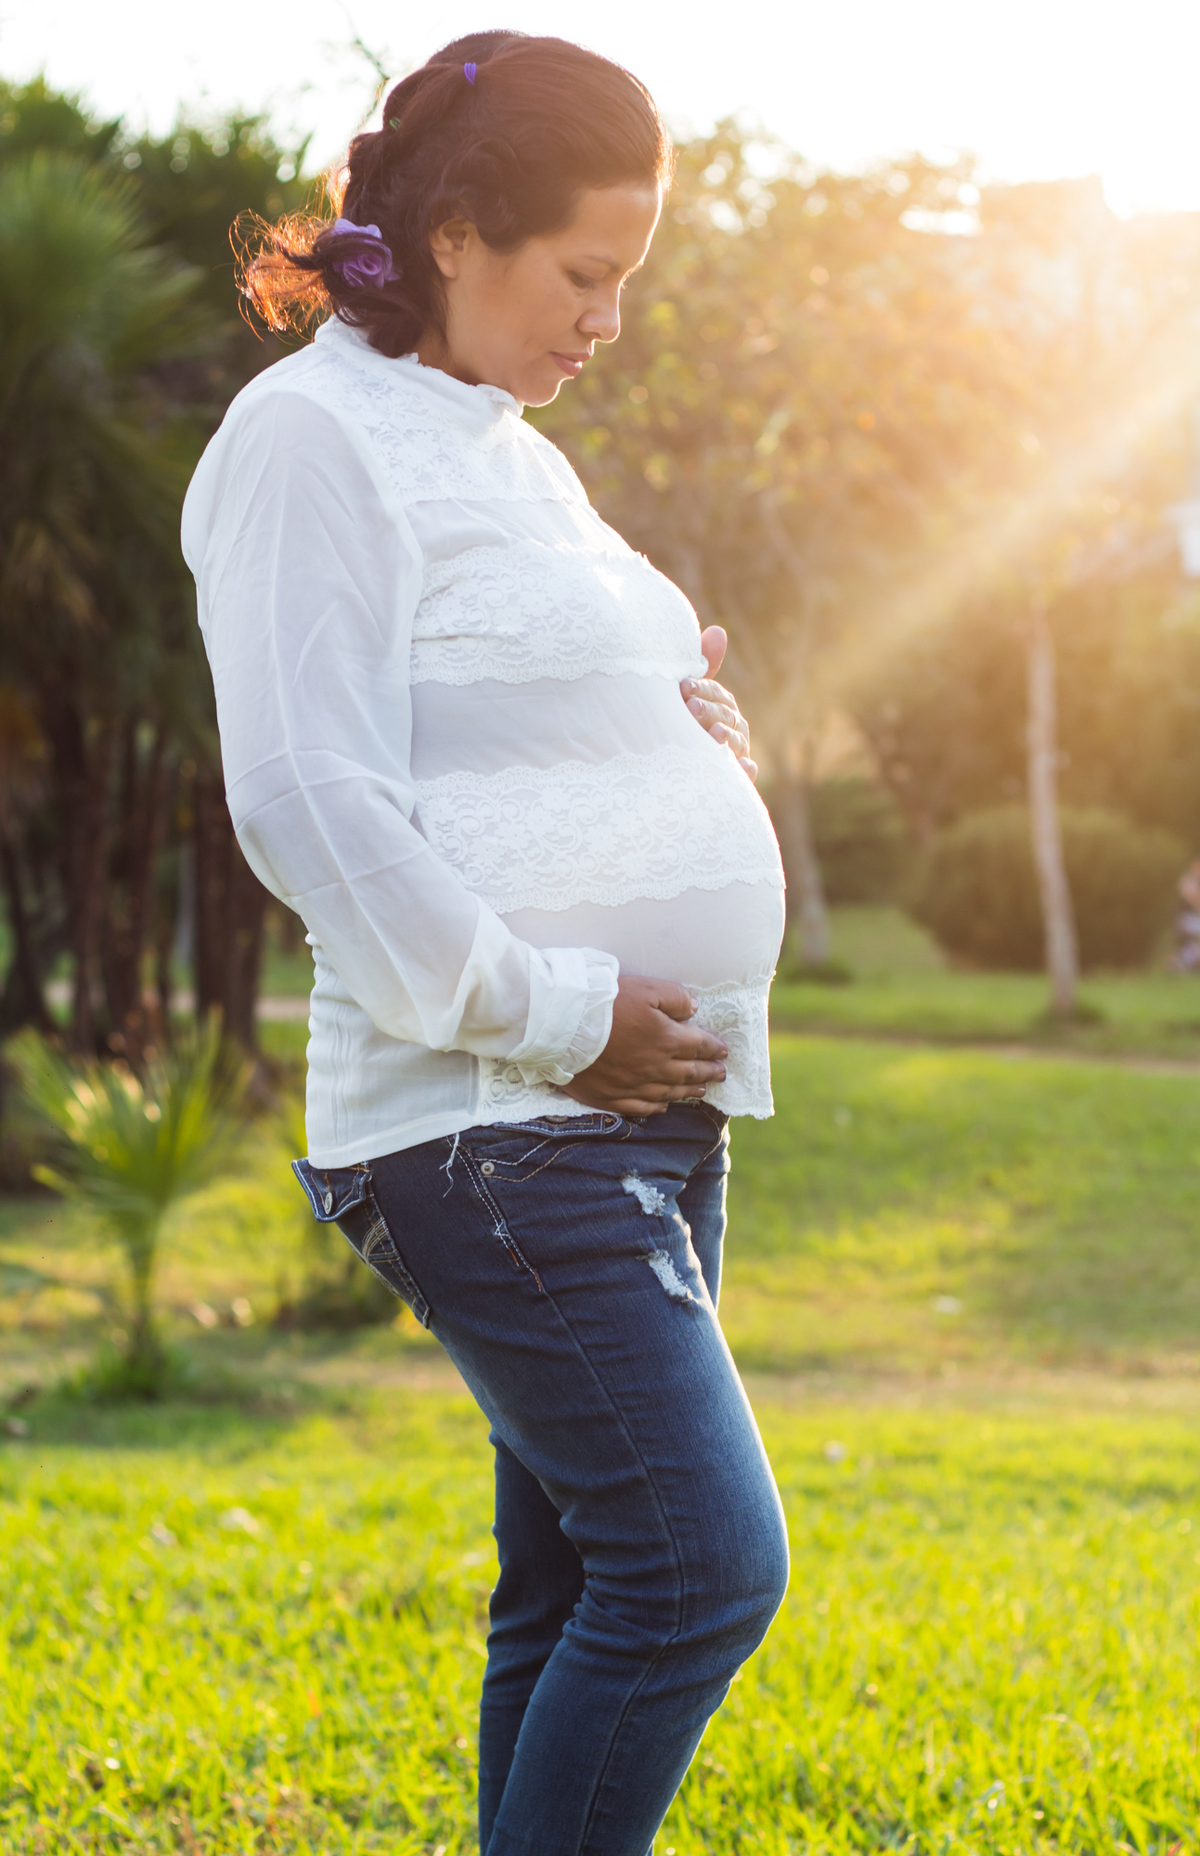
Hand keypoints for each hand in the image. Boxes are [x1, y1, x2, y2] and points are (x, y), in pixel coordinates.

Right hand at [563, 976, 728, 1116]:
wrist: (565, 1028)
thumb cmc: (605, 1004)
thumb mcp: (645, 988)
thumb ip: (674, 998)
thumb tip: (693, 1010)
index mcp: (666, 1039)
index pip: (698, 1045)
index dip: (713, 1048)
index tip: (724, 1051)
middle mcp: (656, 1067)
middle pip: (689, 1072)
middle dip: (708, 1071)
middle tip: (721, 1073)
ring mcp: (634, 1086)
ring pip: (669, 1092)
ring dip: (688, 1090)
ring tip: (701, 1089)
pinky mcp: (612, 1097)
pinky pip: (642, 1107)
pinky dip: (657, 1107)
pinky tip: (665, 1105)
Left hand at [680, 624, 756, 781]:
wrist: (663, 768)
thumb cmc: (675, 723)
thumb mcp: (683, 695)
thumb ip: (701, 665)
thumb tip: (718, 630)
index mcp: (721, 706)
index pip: (717, 693)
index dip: (702, 688)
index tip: (683, 687)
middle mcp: (732, 727)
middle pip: (726, 716)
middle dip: (710, 711)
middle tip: (690, 709)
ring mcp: (735, 752)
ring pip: (736, 742)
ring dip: (727, 737)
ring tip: (714, 734)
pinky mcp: (735, 777)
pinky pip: (746, 773)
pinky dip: (746, 770)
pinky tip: (742, 767)